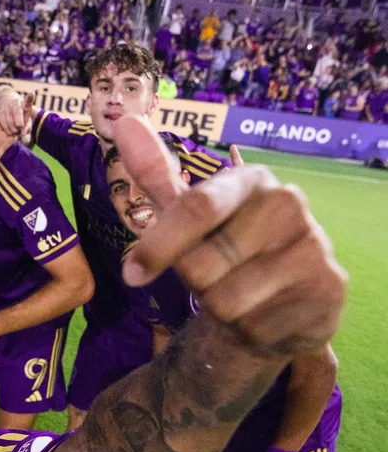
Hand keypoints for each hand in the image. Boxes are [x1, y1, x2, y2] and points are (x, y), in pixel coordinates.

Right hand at [0, 89, 34, 140]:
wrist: (8, 107)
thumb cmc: (21, 117)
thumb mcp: (27, 120)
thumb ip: (27, 127)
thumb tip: (23, 134)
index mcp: (25, 104)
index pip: (28, 101)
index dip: (30, 97)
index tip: (31, 93)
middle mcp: (15, 103)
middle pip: (17, 112)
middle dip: (19, 122)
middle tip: (20, 128)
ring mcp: (7, 107)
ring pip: (10, 120)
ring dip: (14, 129)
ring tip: (16, 132)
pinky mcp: (0, 113)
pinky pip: (4, 124)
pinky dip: (8, 131)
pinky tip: (11, 133)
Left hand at [117, 116, 345, 359]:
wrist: (273, 300)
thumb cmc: (220, 251)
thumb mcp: (185, 212)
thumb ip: (155, 171)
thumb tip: (123, 121)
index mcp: (251, 179)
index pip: (196, 207)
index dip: (157, 246)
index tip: (131, 273)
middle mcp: (289, 204)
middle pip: (201, 264)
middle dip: (192, 283)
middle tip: (211, 277)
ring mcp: (314, 247)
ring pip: (225, 302)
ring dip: (218, 310)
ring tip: (236, 295)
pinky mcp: (327, 290)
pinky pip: (254, 326)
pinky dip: (246, 331)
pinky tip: (262, 313)